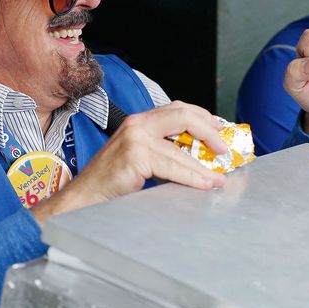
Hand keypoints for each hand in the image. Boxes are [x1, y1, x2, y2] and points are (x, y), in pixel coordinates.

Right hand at [30, 101, 227, 224]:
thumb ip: (164, 149)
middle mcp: (138, 123)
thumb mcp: (140, 157)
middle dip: (210, 131)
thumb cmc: (112, 182)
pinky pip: (173, 166)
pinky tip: (204, 183)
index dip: (203, 117)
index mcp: (140, 120)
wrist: (85, 198)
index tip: (220, 130)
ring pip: (181, 148)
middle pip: (184, 115)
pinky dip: (192, 176)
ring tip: (219, 175)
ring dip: (204, 164)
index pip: (178, 109)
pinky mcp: (135, 156)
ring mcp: (136, 138)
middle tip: (224, 149)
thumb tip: (199, 155)